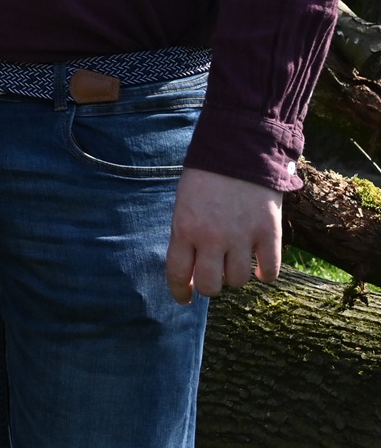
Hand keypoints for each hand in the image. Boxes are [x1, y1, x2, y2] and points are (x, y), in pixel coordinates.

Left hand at [166, 167, 283, 302]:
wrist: (239, 148)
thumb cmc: (206, 175)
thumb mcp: (184, 203)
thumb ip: (186, 234)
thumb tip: (192, 269)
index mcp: (184, 229)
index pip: (178, 274)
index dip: (180, 292)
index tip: (185, 298)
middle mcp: (211, 238)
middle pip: (211, 286)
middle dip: (210, 286)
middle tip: (213, 276)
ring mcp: (242, 237)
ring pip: (239, 281)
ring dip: (236, 276)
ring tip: (236, 261)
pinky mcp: (269, 233)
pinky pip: (270, 271)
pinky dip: (266, 274)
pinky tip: (261, 268)